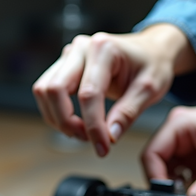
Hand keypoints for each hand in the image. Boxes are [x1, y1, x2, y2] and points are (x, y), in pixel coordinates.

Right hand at [32, 24, 195, 157]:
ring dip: (57, 118)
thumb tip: (109, 135)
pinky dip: (55, 112)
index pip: (88, 94)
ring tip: (82, 132)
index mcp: (104, 48)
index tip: (103, 147)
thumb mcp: (150, 89)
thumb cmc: (151, 64)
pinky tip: (75, 122)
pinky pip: (46, 91)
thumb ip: (128, 113)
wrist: (150, 51)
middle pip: (55, 89)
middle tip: (88, 139)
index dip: (93, 126)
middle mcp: (81, 48)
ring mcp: (69, 56)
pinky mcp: (63, 67)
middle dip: (67, 122)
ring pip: (44, 90)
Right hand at [142, 96, 195, 195]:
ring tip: (195, 195)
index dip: (156, 180)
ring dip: (179, 185)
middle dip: (168, 185)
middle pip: (157, 163)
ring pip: (170, 169)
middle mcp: (179, 129)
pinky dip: (190, 183)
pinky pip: (184, 170)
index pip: (151, 156)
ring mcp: (187, 139)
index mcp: (179, 124)